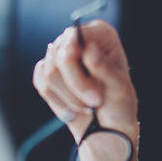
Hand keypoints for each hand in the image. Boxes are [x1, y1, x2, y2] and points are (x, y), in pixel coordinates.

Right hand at [32, 20, 138, 143]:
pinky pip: (42, 83)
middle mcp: (79, 40)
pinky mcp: (48, 73)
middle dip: (76, 84)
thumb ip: (104, 68)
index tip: (88, 76)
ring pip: (49, 72)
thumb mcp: (119, 88)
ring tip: (88, 105)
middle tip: (94, 100)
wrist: (108, 126)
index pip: (76, 35)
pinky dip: (58, 101)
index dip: (75, 55)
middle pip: (59, 55)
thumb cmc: (118, 104)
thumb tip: (89, 49)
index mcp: (101, 34)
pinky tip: (73, 108)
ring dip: (69, 96)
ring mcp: (61, 56)